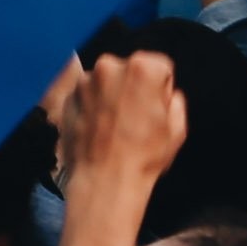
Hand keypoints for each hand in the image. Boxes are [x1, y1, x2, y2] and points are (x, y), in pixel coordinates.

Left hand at [54, 49, 186, 204]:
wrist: (104, 180)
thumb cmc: (143, 156)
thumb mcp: (177, 129)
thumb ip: (176, 101)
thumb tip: (169, 94)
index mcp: (142, 68)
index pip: (160, 66)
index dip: (162, 89)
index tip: (157, 108)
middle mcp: (110, 65)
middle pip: (131, 70)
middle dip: (135, 88)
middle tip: (136, 118)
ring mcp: (85, 80)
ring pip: (107, 81)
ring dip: (112, 95)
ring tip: (116, 127)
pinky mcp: (69, 96)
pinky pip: (88, 94)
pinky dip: (93, 105)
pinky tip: (100, 129)